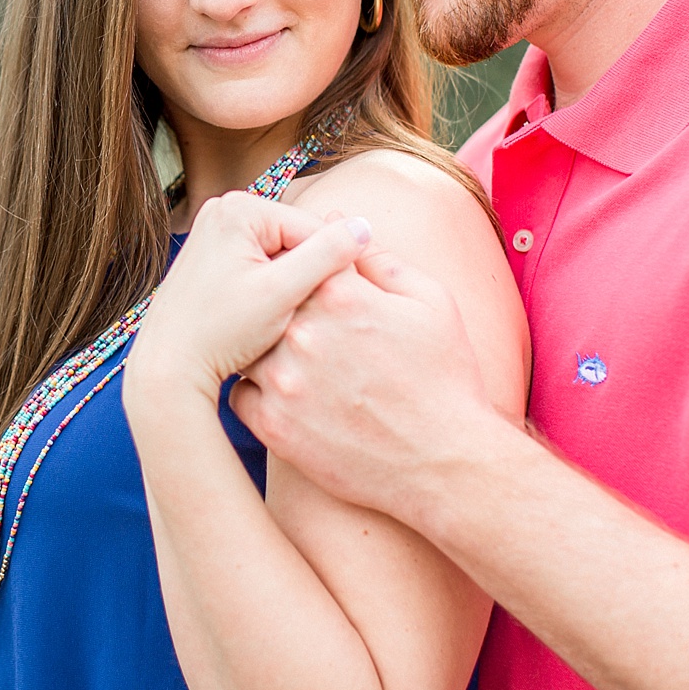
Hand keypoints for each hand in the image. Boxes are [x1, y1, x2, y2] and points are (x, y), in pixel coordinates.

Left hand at [127, 192, 371, 404]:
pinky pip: (261, 271)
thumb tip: (363, 227)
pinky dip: (273, 295)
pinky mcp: (213, 260)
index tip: (347, 305)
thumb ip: (327, 255)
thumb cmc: (219, 332)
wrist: (168, 367)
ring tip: (291, 326)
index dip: (334, 270)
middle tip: (313, 319)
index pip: (313, 229)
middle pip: (297, 242)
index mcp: (238, 207)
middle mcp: (223, 210)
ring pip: (282, 259)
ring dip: (294, 290)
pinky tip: (269, 325)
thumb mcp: (281, 293)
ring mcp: (215, 235)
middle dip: (310, 279)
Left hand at [231, 239, 508, 522]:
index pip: (299, 259)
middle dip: (280, 310)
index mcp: (342, 295)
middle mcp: (304, 334)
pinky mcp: (274, 426)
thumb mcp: (430, 304)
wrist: (446, 465)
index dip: (304, 273)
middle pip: (269, 301)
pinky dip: (258, 392)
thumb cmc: (446, 379)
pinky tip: (289, 397)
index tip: (315, 290)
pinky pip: (242, 395)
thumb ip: (381, 260)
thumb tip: (341, 224)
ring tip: (297, 364)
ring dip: (265, 349)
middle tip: (305, 330)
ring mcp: (284, 382)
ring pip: (250, 347)